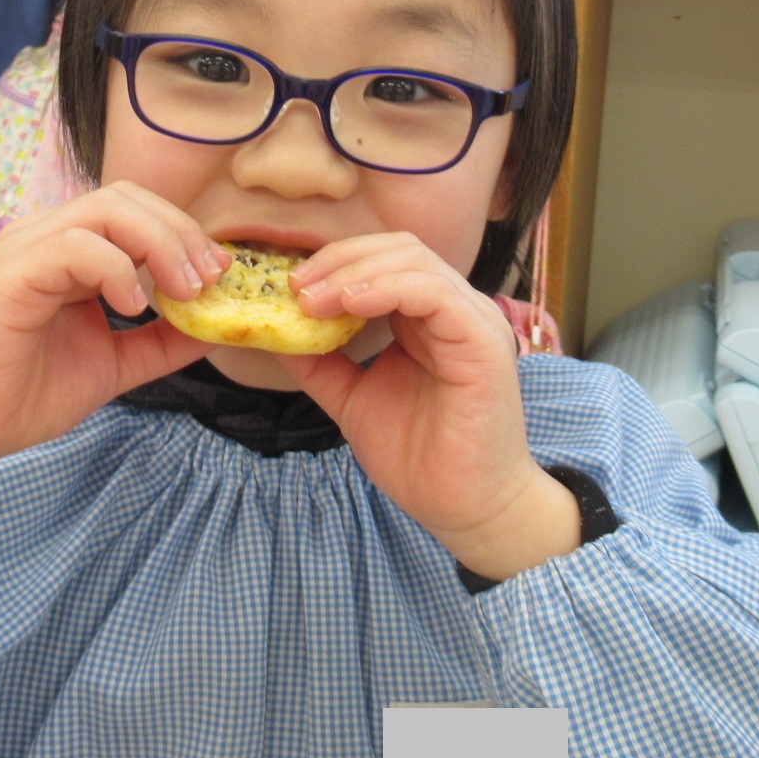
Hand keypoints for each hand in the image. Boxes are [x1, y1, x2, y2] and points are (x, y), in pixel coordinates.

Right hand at [0, 182, 226, 492]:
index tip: (220, 275)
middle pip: (127, 198)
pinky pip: (73, 245)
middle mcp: (47, 239)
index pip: (137, 210)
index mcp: (71, 253)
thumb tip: (217, 327)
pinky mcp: (11, 276)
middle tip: (210, 279)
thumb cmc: (25, 394)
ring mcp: (26, 251)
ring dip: (157, 244)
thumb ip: (161, 343)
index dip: (185, 233)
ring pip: (104, 209)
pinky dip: (114, 267)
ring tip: (182, 291)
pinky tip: (133, 305)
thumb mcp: (115, 364)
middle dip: (180, 232)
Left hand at [274, 233, 577, 576]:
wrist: (464, 509)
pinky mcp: (483, 340)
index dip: (334, 262)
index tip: (288, 286)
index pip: (384, 260)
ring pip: (414, 262)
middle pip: (398, 248)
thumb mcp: (353, 398)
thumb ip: (322, 362)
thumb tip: (275, 330)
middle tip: (294, 286)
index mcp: (429, 318)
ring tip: (311, 299)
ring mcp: (474, 320)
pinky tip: (348, 305)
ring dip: (353, 273)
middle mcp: (455, 310)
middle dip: (339, 259)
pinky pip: (433, 292)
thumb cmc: (419, 458)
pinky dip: (386, 288)